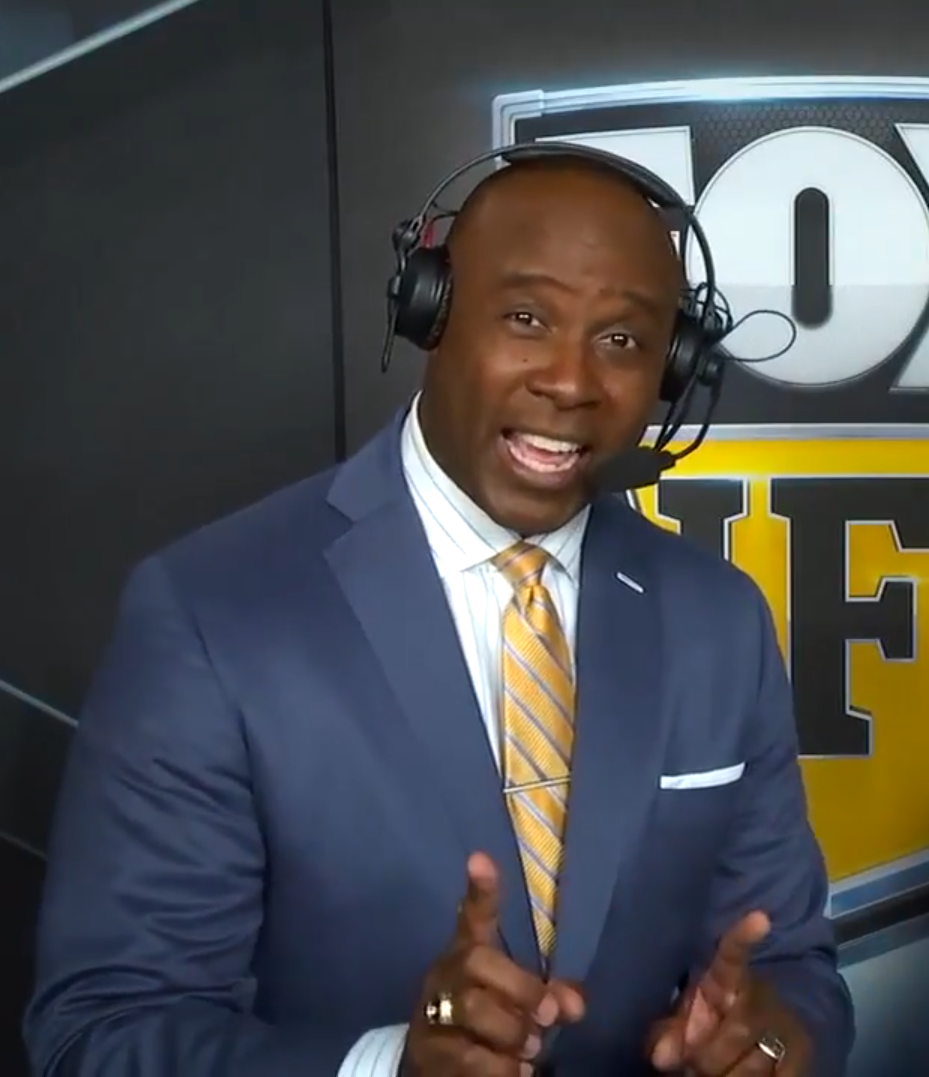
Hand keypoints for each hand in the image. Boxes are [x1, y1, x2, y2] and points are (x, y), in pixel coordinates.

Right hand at [402, 852, 584, 1076]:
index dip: (480, 889)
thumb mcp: (513, 1006)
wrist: (432, 1070)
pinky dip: (502, 1069)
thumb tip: (576, 1004)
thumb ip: (547, 997)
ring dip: (513, 1034)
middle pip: (477, 961)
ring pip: (474, 1009)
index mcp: (466, 956)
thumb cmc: (483, 1027)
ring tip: (530, 1053)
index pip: (473, 916)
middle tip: (547, 1018)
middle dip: (522, 989)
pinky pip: (470, 1057)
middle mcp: (445, 976)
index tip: (481, 859)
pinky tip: (513, 1072)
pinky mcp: (427, 1054)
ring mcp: (431, 1013)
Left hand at [648, 911, 811, 1074]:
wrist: (747, 1046)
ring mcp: (784, 1027)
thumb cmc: (705, 1024)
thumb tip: (662, 1057)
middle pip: (740, 1028)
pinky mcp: (800, 1056)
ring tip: (710, 1076)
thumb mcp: (684, 1021)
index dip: (744, 937)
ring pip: (757, 1063)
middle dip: (708, 1059)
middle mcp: (760, 997)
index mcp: (724, 979)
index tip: (761, 918)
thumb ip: (669, 1033)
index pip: (733, 954)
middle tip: (691, 1069)